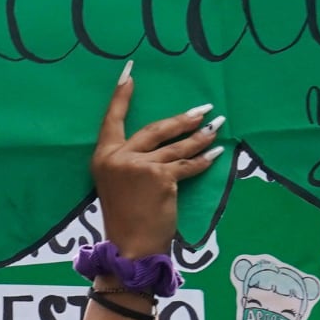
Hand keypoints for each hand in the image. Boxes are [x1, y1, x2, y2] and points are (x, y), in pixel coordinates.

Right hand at [93, 66, 222, 257]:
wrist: (131, 247)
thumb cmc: (126, 218)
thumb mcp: (116, 184)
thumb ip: (129, 161)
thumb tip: (161, 143)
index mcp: (103, 156)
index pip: (112, 119)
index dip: (121, 96)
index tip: (130, 73)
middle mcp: (119, 157)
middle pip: (156, 129)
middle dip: (182, 118)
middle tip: (203, 109)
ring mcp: (140, 166)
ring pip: (177, 146)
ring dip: (200, 136)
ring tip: (216, 126)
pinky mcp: (160, 178)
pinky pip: (187, 165)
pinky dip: (204, 160)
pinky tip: (216, 153)